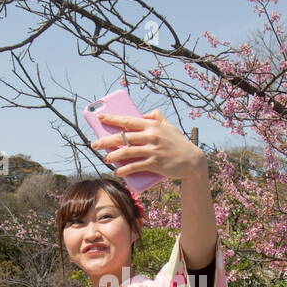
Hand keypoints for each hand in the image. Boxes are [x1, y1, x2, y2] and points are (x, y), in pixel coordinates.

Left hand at [91, 110, 207, 183]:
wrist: (192, 160)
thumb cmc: (179, 143)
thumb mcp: (169, 126)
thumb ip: (156, 117)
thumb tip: (143, 114)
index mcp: (152, 125)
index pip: (128, 120)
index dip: (113, 119)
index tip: (100, 118)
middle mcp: (151, 136)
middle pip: (123, 137)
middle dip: (106, 140)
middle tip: (94, 144)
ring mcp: (153, 150)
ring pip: (127, 152)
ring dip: (113, 156)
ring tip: (105, 158)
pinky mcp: (155, 163)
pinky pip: (135, 166)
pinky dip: (125, 170)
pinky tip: (117, 172)